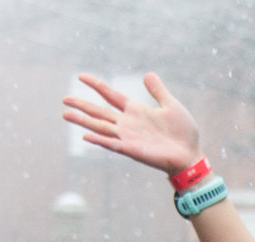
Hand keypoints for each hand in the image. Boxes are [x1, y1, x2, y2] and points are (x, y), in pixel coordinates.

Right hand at [63, 72, 202, 177]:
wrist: (191, 155)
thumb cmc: (183, 133)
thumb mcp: (171, 105)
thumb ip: (158, 91)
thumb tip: (148, 74)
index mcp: (135, 111)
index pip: (111, 95)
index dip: (97, 85)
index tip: (81, 76)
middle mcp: (128, 123)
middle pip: (99, 112)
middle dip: (82, 105)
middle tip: (64, 99)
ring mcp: (128, 137)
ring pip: (100, 127)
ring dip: (83, 121)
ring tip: (65, 114)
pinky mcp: (132, 150)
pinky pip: (112, 144)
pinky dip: (99, 140)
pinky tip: (86, 135)